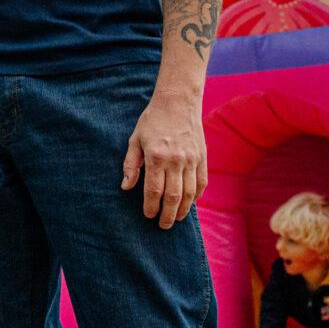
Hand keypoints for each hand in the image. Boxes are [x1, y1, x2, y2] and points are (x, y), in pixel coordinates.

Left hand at [123, 84, 206, 228]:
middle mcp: (177, 160)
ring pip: (190, 193)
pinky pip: (202, 182)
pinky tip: (189, 203)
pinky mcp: (203, 157)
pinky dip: (197, 196)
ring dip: (183, 209)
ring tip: (176, 219)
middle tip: (163, 226)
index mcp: (156, 156)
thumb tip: (125, 187)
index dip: (151, 206)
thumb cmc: (152, 121)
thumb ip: (131, 165)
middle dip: (168, 214)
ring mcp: (193, 159)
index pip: (154, 190)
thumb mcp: (135, 140)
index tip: (148, 215)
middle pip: (173, 196)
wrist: (178, 101)